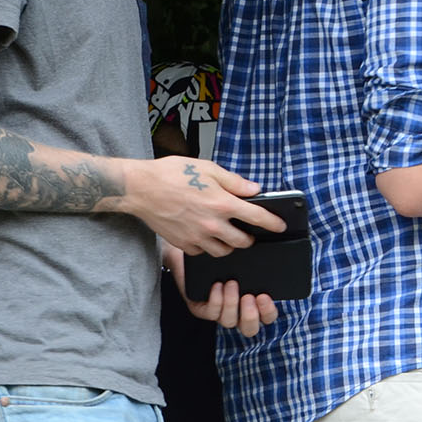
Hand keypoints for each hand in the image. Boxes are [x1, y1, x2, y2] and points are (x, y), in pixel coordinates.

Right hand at [121, 156, 285, 255]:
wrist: (139, 188)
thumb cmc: (172, 174)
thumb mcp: (208, 169)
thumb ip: (234, 182)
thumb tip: (254, 189)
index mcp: (222, 203)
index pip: (258, 218)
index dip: (274, 224)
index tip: (281, 226)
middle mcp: (212, 224)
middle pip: (243, 241)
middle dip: (250, 237)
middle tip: (248, 230)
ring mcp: (197, 237)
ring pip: (224, 251)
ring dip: (230, 244)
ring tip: (227, 234)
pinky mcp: (183, 244)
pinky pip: (203, 253)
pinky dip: (208, 247)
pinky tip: (206, 236)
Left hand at [164, 245, 278, 337]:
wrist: (200, 256)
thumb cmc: (229, 259)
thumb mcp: (246, 264)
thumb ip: (260, 269)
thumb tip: (274, 265)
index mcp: (254, 305)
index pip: (267, 317)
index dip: (268, 311)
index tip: (264, 296)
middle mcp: (238, 314)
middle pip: (249, 329)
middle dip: (250, 316)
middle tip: (249, 297)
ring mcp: (220, 314)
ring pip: (229, 321)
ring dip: (232, 303)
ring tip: (231, 283)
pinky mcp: (203, 311)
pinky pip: (211, 313)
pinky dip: (216, 300)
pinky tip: (217, 285)